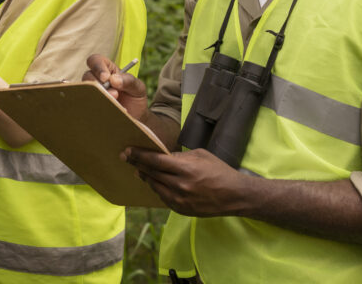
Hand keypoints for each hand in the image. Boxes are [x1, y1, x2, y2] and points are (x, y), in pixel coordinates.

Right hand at [83, 54, 148, 120]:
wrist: (135, 119)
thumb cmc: (135, 99)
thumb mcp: (138, 87)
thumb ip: (129, 81)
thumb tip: (113, 79)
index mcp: (108, 69)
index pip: (96, 60)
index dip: (98, 67)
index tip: (106, 78)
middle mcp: (97, 79)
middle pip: (88, 76)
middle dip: (100, 85)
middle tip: (115, 94)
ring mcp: (93, 93)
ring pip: (87, 91)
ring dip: (101, 97)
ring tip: (117, 105)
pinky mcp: (91, 105)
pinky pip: (89, 105)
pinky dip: (100, 108)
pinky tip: (112, 112)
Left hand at [123, 146, 249, 216]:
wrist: (235, 196)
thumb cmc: (219, 170)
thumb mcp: (200, 155)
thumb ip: (179, 156)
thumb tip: (161, 156)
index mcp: (185, 169)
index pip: (155, 161)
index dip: (139, 155)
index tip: (127, 151)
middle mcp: (180, 185)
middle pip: (151, 173)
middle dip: (137, 164)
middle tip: (126, 157)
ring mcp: (180, 200)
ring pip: (155, 186)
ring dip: (145, 177)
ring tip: (138, 169)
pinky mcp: (181, 210)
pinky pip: (163, 197)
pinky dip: (157, 188)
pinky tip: (154, 181)